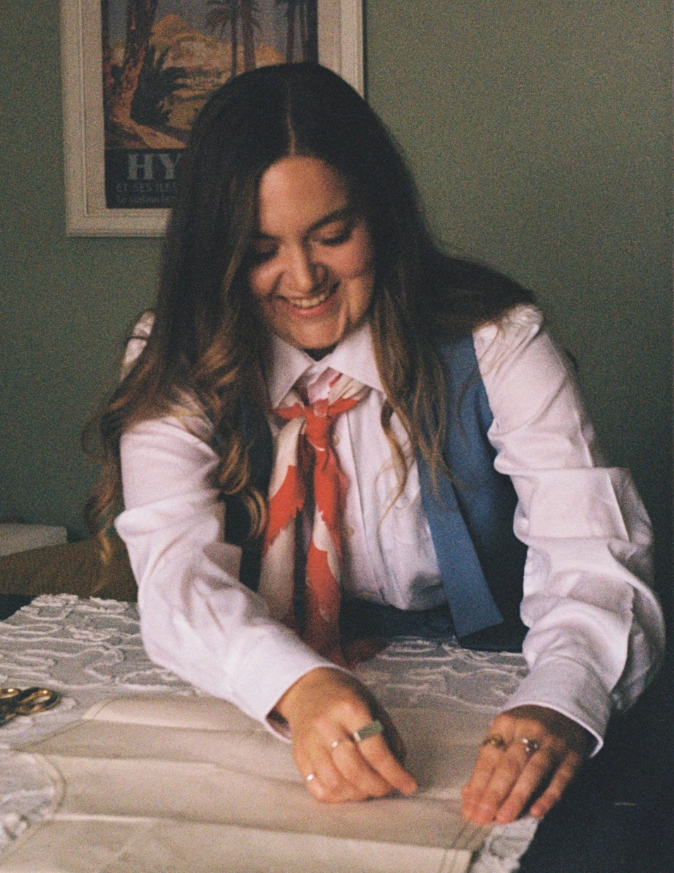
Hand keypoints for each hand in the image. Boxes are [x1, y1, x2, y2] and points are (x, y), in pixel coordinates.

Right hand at [273, 667, 417, 802]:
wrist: (308, 688)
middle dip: (377, 786)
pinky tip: (349, 788)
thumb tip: (399, 771)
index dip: (394, 773)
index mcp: (349, 708)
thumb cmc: (345, 698)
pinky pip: (317, 789)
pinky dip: (337, 797)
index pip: (374, 749)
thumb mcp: (373, 705)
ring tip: (369, 787)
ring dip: (358, 794)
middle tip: (389, 788)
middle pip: (353, 769)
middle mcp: (326, 725)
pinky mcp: (298, 756)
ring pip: (334, 783)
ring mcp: (309, 742)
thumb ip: (388, 736)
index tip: (409, 785)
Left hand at [461, 705, 591, 824]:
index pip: (489, 755)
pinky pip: (561, 778)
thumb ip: (489, 763)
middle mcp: (528, 731)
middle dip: (494, 792)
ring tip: (504, 818)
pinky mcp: (572, 756)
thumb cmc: (527, 728)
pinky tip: (536, 812)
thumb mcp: (505, 734)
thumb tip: (470, 794)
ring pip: (533, 771)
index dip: (478, 783)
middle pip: (509, 764)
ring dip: (517, 796)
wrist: (565, 708)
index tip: (470, 808)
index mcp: (506, 723)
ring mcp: (552, 743)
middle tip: (483, 817)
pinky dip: (548, 796)